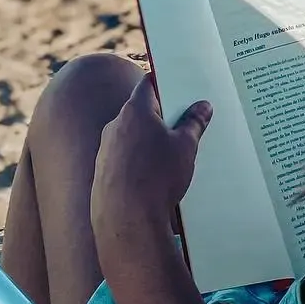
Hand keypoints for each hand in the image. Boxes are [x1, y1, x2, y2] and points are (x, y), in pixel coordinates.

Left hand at [90, 79, 212, 266]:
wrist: (125, 221)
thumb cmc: (156, 177)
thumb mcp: (185, 147)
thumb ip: (194, 122)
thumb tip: (202, 106)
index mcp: (135, 110)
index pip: (149, 84)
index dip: (165, 83)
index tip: (181, 86)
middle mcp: (115, 125)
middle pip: (141, 110)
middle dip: (163, 116)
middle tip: (186, 124)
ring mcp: (106, 149)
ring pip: (132, 136)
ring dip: (150, 141)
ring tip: (174, 157)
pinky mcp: (102, 172)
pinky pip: (124, 158)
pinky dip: (138, 162)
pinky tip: (155, 178)